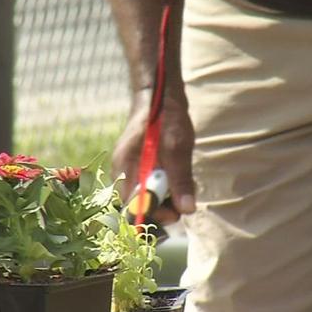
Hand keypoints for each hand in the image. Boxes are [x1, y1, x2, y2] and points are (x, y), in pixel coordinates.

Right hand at [112, 86, 195, 223]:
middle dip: (163, 206)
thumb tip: (187, 210)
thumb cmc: (165, 117)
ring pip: (146, 195)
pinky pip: (149, 183)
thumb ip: (180, 181)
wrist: (160, 95)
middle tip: (186, 201)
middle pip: (139, 204)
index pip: (132, 208)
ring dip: (167, 196)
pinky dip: (165, 185)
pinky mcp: (139, 164)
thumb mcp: (177, 149)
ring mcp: (130, 168)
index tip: (175, 214)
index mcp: (126, 170)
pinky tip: (180, 177)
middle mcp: (123, 172)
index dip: (153, 216)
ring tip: (186, 186)